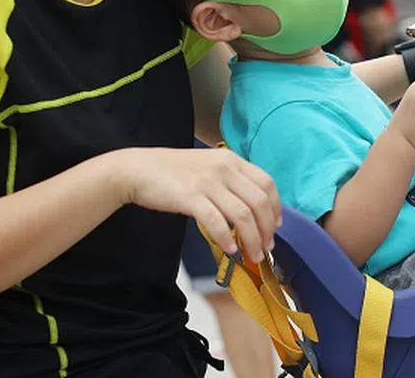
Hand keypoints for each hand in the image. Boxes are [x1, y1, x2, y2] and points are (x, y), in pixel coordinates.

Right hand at [114, 147, 280, 260]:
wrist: (138, 169)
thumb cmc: (173, 172)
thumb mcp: (209, 167)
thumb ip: (230, 182)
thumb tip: (251, 211)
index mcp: (231, 160)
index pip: (267, 183)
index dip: (276, 208)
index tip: (275, 227)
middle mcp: (224, 168)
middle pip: (259, 201)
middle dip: (266, 229)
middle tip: (265, 248)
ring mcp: (208, 182)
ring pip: (242, 214)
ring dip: (251, 239)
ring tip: (251, 255)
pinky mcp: (191, 197)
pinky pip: (217, 221)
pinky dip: (227, 238)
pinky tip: (229, 249)